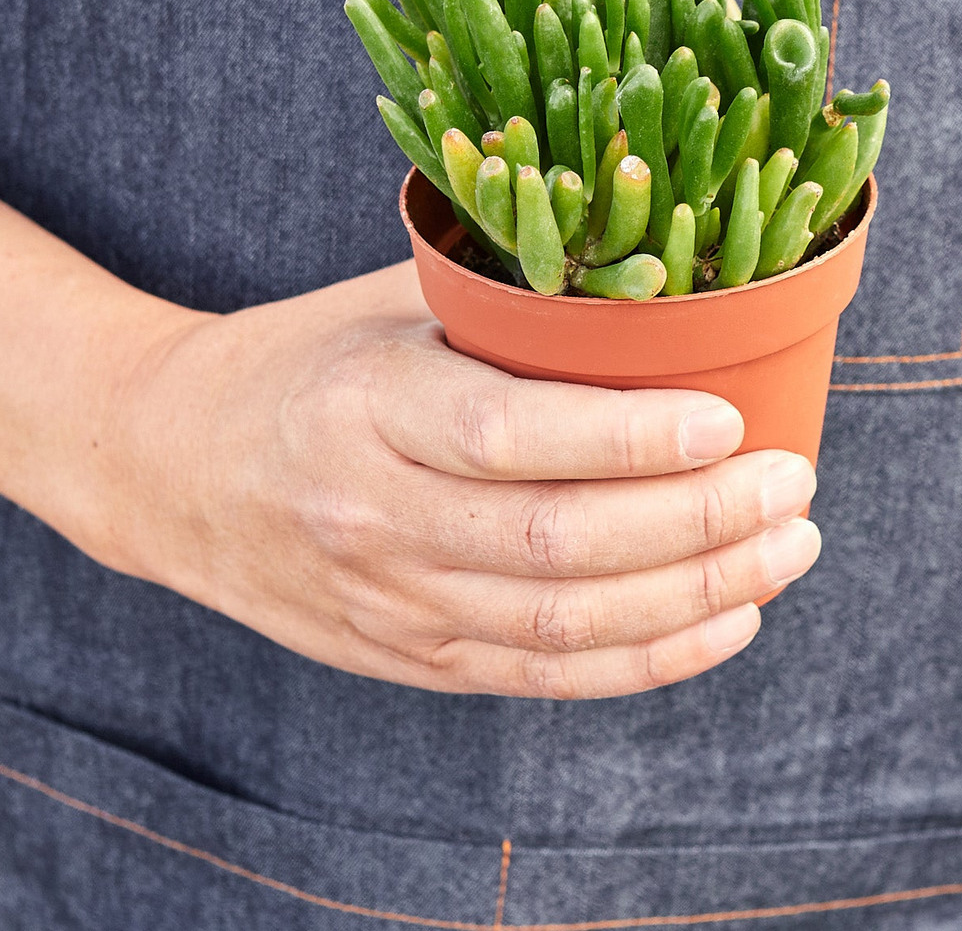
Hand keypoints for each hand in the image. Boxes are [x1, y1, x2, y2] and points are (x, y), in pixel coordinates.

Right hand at [84, 261, 820, 698]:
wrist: (168, 464)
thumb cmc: (302, 361)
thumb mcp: (384, 305)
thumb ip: (504, 305)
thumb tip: (663, 286)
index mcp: (368, 406)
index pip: (512, 436)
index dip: (631, 438)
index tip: (732, 420)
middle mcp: (374, 514)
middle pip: (557, 547)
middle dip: (698, 524)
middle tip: (793, 484)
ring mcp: (389, 601)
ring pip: (564, 626)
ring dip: (696, 596)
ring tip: (787, 548)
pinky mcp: (406, 655)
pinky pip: (542, 675)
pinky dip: (647, 658)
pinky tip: (726, 618)